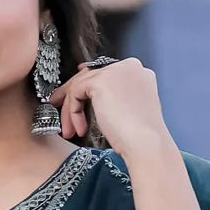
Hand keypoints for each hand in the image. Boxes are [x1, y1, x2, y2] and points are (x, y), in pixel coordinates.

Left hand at [49, 56, 169, 158]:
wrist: (146, 144)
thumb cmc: (140, 137)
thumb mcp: (127, 110)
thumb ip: (113, 97)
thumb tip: (92, 93)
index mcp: (137, 72)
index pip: (105, 74)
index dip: (88, 88)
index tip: (76, 104)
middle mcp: (127, 66)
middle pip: (91, 76)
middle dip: (73, 98)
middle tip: (64, 118)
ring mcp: (114, 70)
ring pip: (81, 84)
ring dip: (71, 110)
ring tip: (69, 132)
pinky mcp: (101, 81)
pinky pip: (76, 91)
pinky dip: (72, 112)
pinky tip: (79, 129)